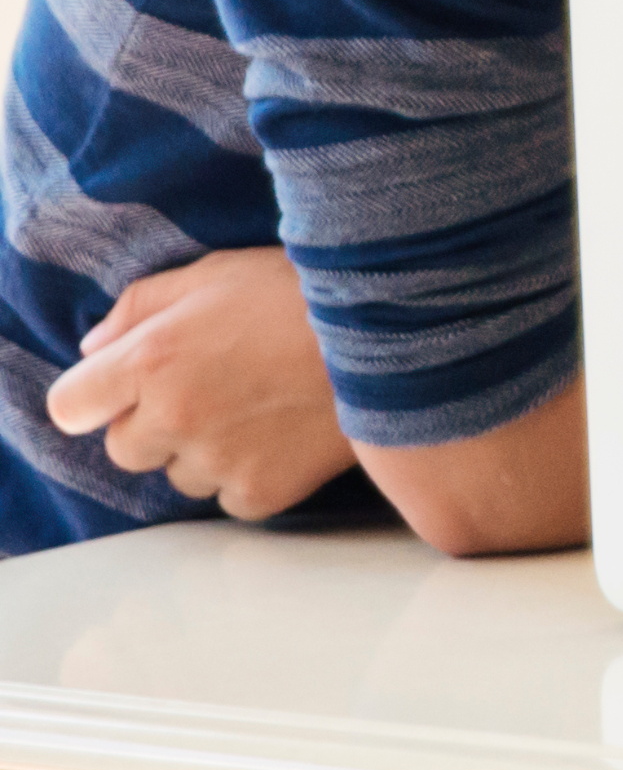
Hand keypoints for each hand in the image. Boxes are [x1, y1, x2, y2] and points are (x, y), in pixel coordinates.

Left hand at [46, 248, 358, 521]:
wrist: (403, 331)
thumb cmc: (308, 291)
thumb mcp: (216, 272)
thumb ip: (141, 306)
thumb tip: (96, 348)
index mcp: (150, 357)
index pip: (71, 405)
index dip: (95, 396)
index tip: (124, 387)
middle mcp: (174, 415)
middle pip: (124, 448)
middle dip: (154, 424)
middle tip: (212, 391)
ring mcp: (217, 459)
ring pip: (179, 476)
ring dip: (203, 452)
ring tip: (259, 410)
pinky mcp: (262, 491)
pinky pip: (230, 497)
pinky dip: (250, 474)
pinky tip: (284, 435)